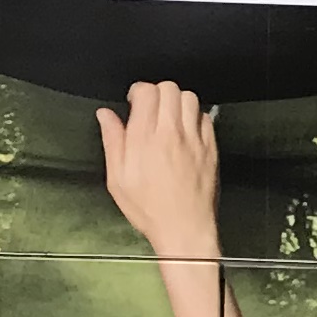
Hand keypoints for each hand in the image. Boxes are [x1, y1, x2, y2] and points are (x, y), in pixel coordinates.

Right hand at [97, 81, 222, 261]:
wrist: (184, 228)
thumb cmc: (149, 208)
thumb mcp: (117, 178)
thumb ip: (112, 140)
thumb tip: (106, 115)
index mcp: (144, 138)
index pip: (147, 91)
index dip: (138, 91)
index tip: (134, 102)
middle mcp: (171, 133)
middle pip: (170, 88)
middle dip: (157, 91)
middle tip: (151, 107)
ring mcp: (194, 140)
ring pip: (190, 98)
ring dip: (177, 101)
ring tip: (168, 116)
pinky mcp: (211, 148)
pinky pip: (206, 117)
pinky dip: (194, 116)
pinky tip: (185, 129)